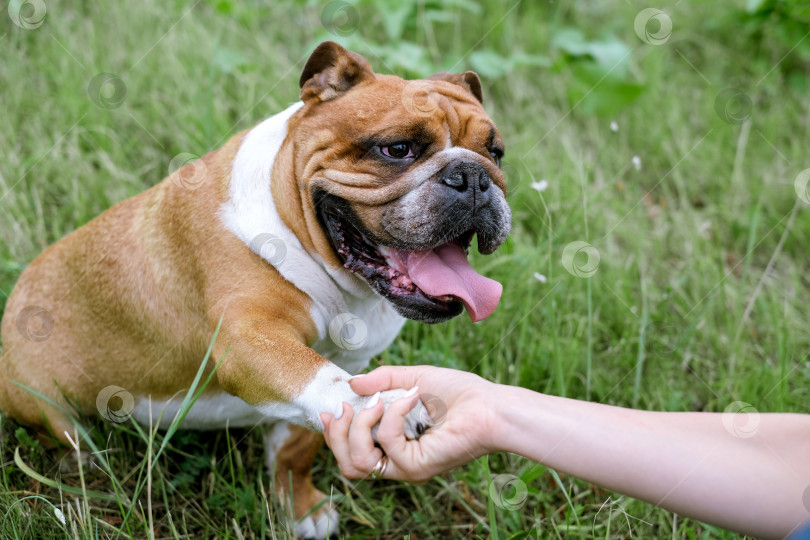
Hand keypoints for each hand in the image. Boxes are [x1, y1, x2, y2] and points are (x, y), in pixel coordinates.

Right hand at [320, 366, 498, 482]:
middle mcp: (397, 460)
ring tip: (377, 402)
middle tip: (346, 406)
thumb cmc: (459, 394)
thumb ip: (383, 380)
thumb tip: (352, 382)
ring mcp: (406, 466)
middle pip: (348, 464)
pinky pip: (388, 442)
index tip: (332, 407)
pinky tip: (410, 397)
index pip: (351, 451)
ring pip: (358, 462)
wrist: (489, 406)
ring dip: (359, 427)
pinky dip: (392, 415)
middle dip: (338, 434)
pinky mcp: (416, 467)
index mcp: (393, 444)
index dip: (335, 434)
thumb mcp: (414, 378)